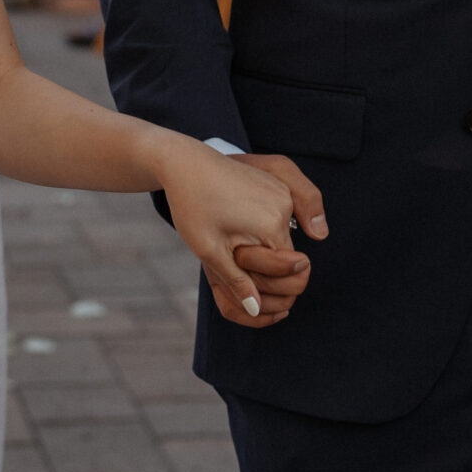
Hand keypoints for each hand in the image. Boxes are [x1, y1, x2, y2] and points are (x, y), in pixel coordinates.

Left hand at [154, 138, 324, 330]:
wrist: (184, 163)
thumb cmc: (192, 205)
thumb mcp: (209, 250)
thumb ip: (237, 282)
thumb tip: (257, 309)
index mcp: (271, 224)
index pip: (288, 272)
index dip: (262, 281)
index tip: (235, 269)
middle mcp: (284, 206)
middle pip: (288, 258)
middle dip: (263, 268)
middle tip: (230, 258)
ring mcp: (282, 192)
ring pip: (282, 240)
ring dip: (261, 249)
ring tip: (229, 237)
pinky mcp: (276, 185)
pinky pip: (279, 220)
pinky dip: (262, 231)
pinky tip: (235, 222)